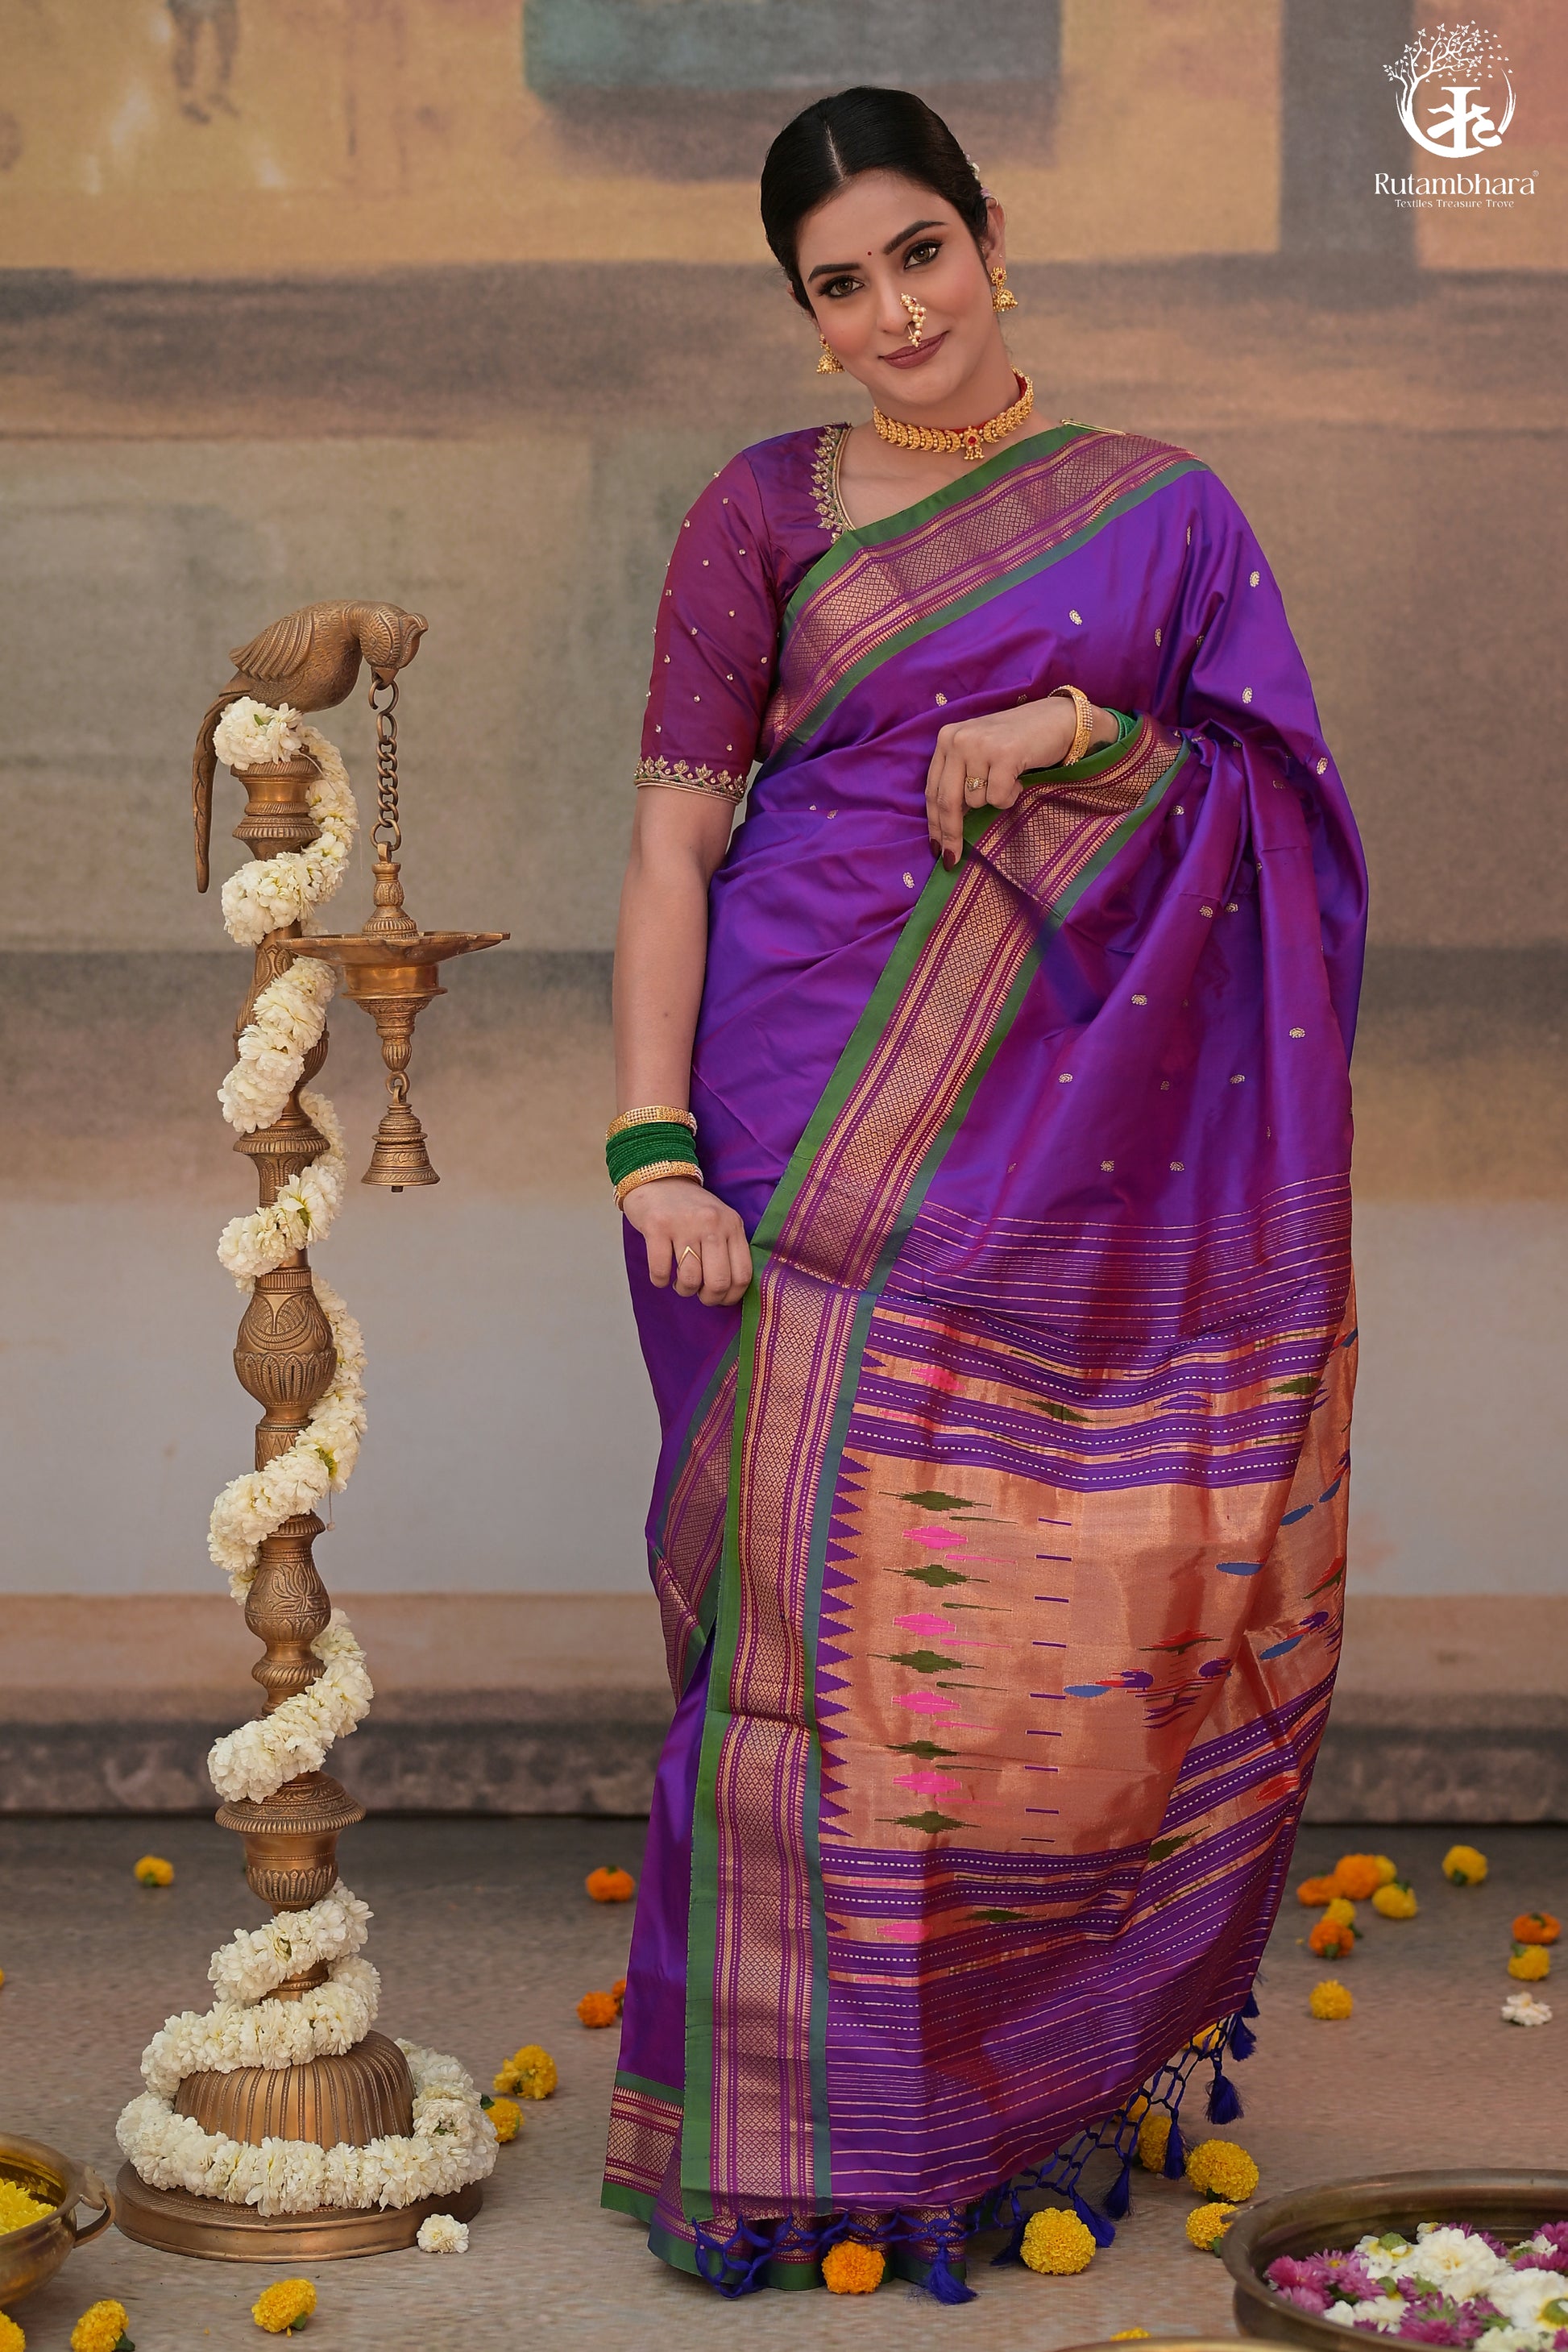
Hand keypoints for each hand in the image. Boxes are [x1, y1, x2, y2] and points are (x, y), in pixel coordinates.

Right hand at [621, 1176, 752, 1305]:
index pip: (742, 1274)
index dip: (731, 1296)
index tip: (720, 1299)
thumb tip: (728, 1292)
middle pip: (717, 1282)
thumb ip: (729, 1248)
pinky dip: (660, 1281)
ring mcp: (684, 1224)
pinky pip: (660, 1271)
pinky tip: (662, 1275)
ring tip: (679, 1282)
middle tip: (698, 1293)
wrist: (657, 1177)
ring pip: (689, 1279)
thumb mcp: (720, 1220)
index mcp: (732, 1224)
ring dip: (684, 1290)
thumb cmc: (690, 1208)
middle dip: (707, 1298)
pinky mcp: (657, 1227)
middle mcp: (711, 1224)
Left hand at [925, 693, 1111, 867]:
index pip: (932, 789)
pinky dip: (1010, 796)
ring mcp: (980, 745)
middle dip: (950, 834)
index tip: (936, 848)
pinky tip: (1018, 778)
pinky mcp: (1004, 754)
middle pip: (946, 801)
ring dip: (994, 800)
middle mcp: (958, 739)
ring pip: (975, 802)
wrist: (1057, 719)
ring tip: (1008, 778)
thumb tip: (946, 825)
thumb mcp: (978, 753)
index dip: (934, 822)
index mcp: (946, 738)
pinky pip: (998, 798)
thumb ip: (959, 778)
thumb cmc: (1017, 741)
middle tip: (953, 859)